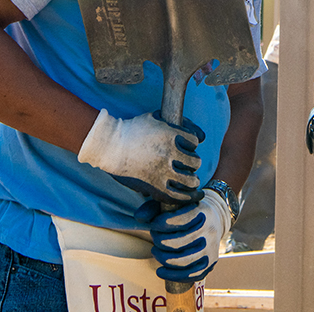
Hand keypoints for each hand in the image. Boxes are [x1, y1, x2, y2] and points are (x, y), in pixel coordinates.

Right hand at [76, 110, 202, 201]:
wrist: (110, 146)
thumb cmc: (132, 129)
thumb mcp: (156, 117)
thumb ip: (179, 121)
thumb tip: (203, 137)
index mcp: (171, 134)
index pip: (195, 142)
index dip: (191, 145)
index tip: (185, 148)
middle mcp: (170, 152)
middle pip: (195, 161)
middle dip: (192, 163)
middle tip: (187, 165)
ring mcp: (163, 170)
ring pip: (191, 180)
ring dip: (192, 180)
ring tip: (190, 180)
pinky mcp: (155, 186)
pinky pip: (178, 196)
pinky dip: (187, 197)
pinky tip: (191, 195)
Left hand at [140, 186, 231, 283]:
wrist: (215, 218)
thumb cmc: (189, 210)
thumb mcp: (175, 204)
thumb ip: (155, 208)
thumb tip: (139, 217)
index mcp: (202, 213)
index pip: (179, 221)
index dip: (160, 224)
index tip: (153, 225)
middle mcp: (209, 231)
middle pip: (179, 242)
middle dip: (160, 242)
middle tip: (154, 238)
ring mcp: (211, 248)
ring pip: (184, 261)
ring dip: (164, 259)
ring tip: (155, 252)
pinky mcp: (211, 262)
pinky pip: (191, 274)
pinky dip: (174, 275)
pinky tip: (161, 271)